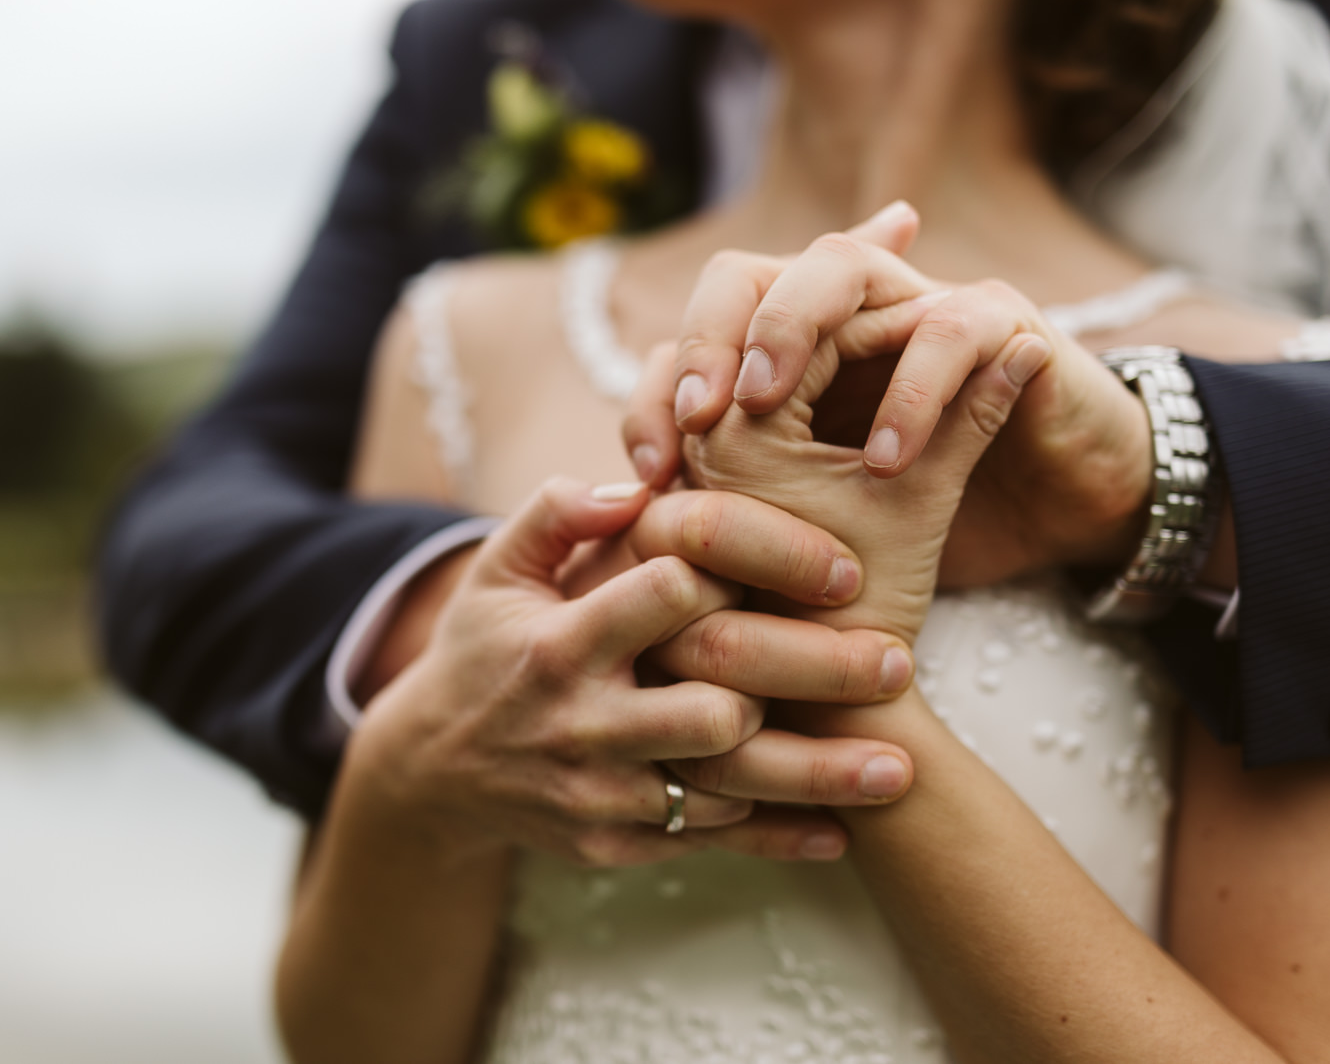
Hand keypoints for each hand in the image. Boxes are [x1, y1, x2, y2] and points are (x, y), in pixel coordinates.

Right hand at [348, 478, 913, 868]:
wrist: (429, 771)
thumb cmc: (483, 648)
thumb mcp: (497, 570)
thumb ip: (559, 514)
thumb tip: (639, 485)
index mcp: (559, 642)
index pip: (665, 597)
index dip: (752, 573)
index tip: (837, 571)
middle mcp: (580, 722)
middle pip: (714, 709)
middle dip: (811, 685)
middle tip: (895, 663)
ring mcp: (597, 793)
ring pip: (725, 789)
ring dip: (817, 779)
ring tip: (900, 764)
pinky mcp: (612, 845)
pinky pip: (707, 845)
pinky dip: (777, 839)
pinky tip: (842, 832)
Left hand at [622, 212, 1152, 584]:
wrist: (1056, 514)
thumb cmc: (920, 519)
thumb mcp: (815, 529)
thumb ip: (741, 506)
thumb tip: (633, 511)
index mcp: (790, 355)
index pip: (698, 331)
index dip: (662, 390)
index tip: (646, 474)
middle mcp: (848, 316)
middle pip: (750, 274)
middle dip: (712, 338)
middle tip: (698, 415)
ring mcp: (922, 309)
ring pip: (839, 267)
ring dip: (792, 328)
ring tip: (761, 406)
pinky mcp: (1002, 331)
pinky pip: (949, 331)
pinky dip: (912, 389)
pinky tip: (886, 463)